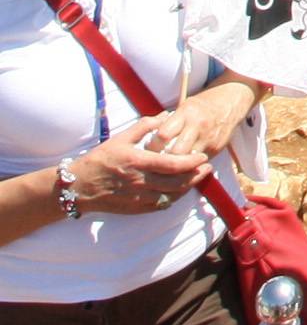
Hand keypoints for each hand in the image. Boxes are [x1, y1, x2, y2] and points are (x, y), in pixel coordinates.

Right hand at [72, 120, 210, 213]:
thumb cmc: (100, 159)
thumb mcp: (121, 137)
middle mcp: (141, 182)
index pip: (172, 164)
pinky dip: (173, 198)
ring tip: (197, 177)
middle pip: (177, 182)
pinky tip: (179, 190)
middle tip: (207, 167)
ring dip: (188, 187)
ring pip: (171, 196)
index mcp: (139, 162)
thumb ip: (145, 125)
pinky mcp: (135, 208)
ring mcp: (139, 198)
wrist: (80, 187)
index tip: (203, 156)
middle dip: (195, 175)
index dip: (191, 162)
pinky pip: (160, 206)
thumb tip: (165, 115)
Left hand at [135, 83, 256, 168]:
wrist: (230, 102)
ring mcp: (208, 138)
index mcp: (186, 112)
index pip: (164, 134)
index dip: (153, 146)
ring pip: (187, 163)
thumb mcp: (184, 106)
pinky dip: (188, 170)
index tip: (148, 150)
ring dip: (176, 169)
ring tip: (167, 172)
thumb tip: (148, 142)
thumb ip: (169, 123)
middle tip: (155, 166)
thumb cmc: (201, 106)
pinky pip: (198, 165)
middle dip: (164, 162)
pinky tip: (181, 171)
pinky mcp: (216, 149)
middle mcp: (197, 125)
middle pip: (175, 152)